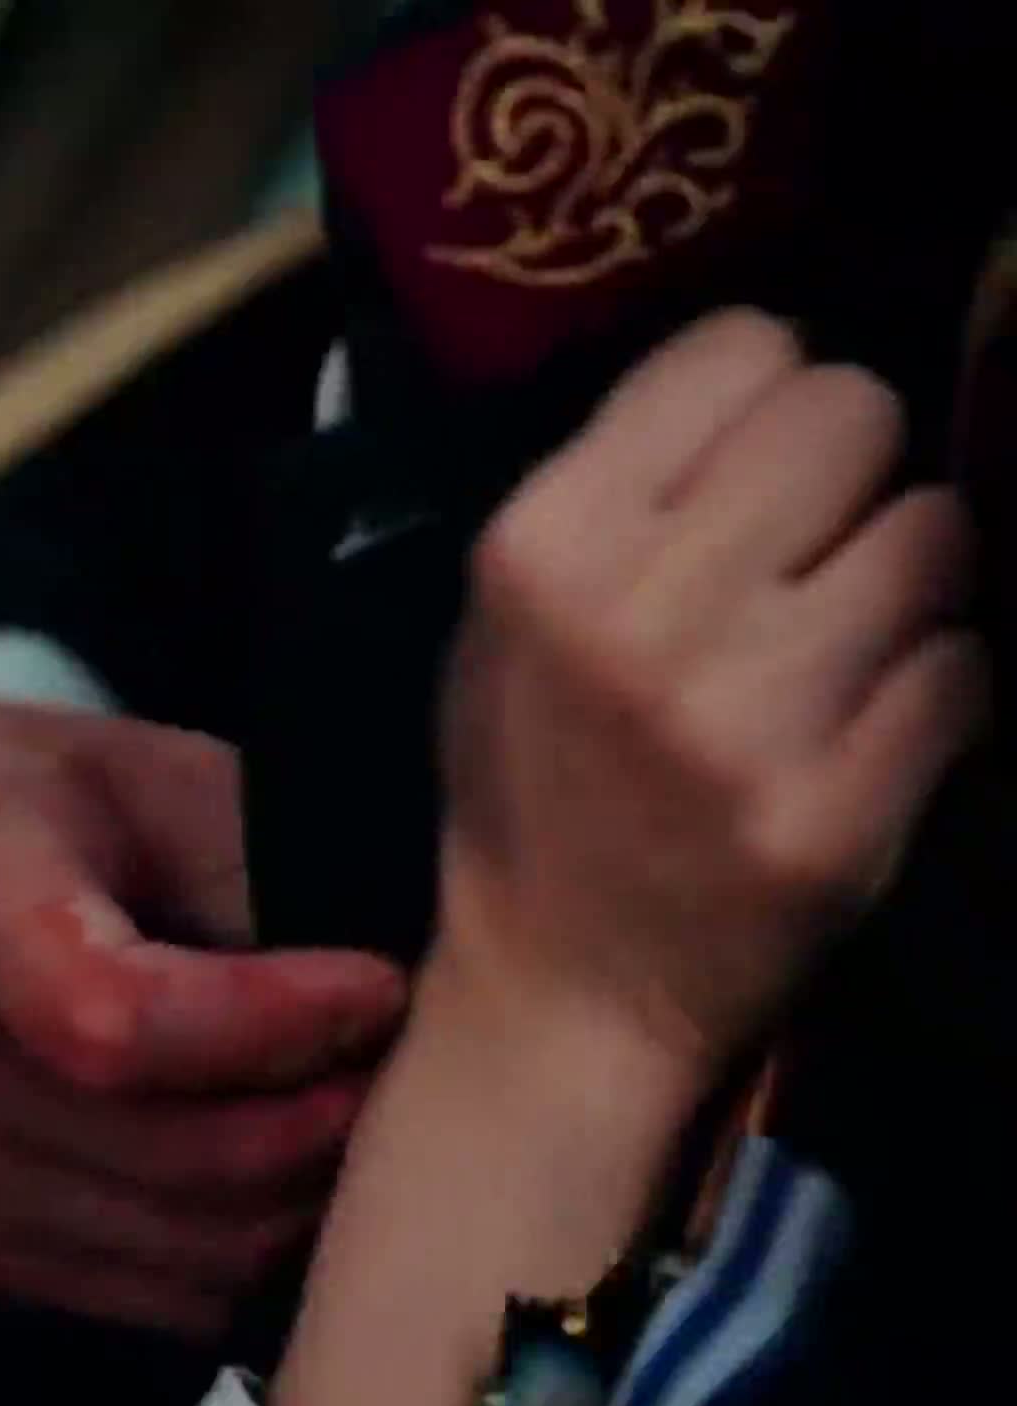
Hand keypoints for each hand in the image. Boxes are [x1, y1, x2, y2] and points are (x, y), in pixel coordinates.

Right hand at [0, 704, 404, 1334]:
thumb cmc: (83, 813)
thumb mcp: (175, 780)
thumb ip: (266, 876)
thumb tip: (400, 1001)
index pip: (114, 1020)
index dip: (274, 1027)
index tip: (377, 987)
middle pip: (168, 1153)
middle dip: (322, 1122)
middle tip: (402, 1069)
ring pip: (184, 1246)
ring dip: (305, 1199)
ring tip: (363, 1122)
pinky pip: (159, 1299)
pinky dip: (254, 1255)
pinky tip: (295, 1182)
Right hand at [441, 309, 986, 1079]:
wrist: (564, 995)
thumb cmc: (535, 791)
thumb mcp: (504, 622)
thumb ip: (615, 490)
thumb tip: (775, 377)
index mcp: (548, 547)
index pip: (748, 347)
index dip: (771, 401)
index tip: (758, 471)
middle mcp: (645, 618)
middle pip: (856, 411)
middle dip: (854, 473)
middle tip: (822, 550)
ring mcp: (747, 724)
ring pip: (937, 532)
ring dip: (912, 580)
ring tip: (852, 644)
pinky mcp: (836, 818)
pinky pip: (965, 670)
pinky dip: (937, 692)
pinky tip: (875, 731)